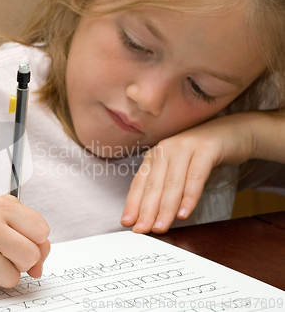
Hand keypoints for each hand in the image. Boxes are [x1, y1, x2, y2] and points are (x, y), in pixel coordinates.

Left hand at [120, 113, 254, 233]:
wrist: (235, 132)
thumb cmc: (203, 157)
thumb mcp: (180, 171)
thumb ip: (167, 189)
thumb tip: (152, 218)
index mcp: (156, 156)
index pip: (140, 183)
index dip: (133, 204)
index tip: (127, 223)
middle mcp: (166, 149)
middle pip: (153, 185)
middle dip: (146, 211)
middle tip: (141, 231)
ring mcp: (185, 147)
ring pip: (172, 183)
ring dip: (165, 208)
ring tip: (160, 228)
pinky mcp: (207, 149)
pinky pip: (196, 177)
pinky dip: (189, 197)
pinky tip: (184, 214)